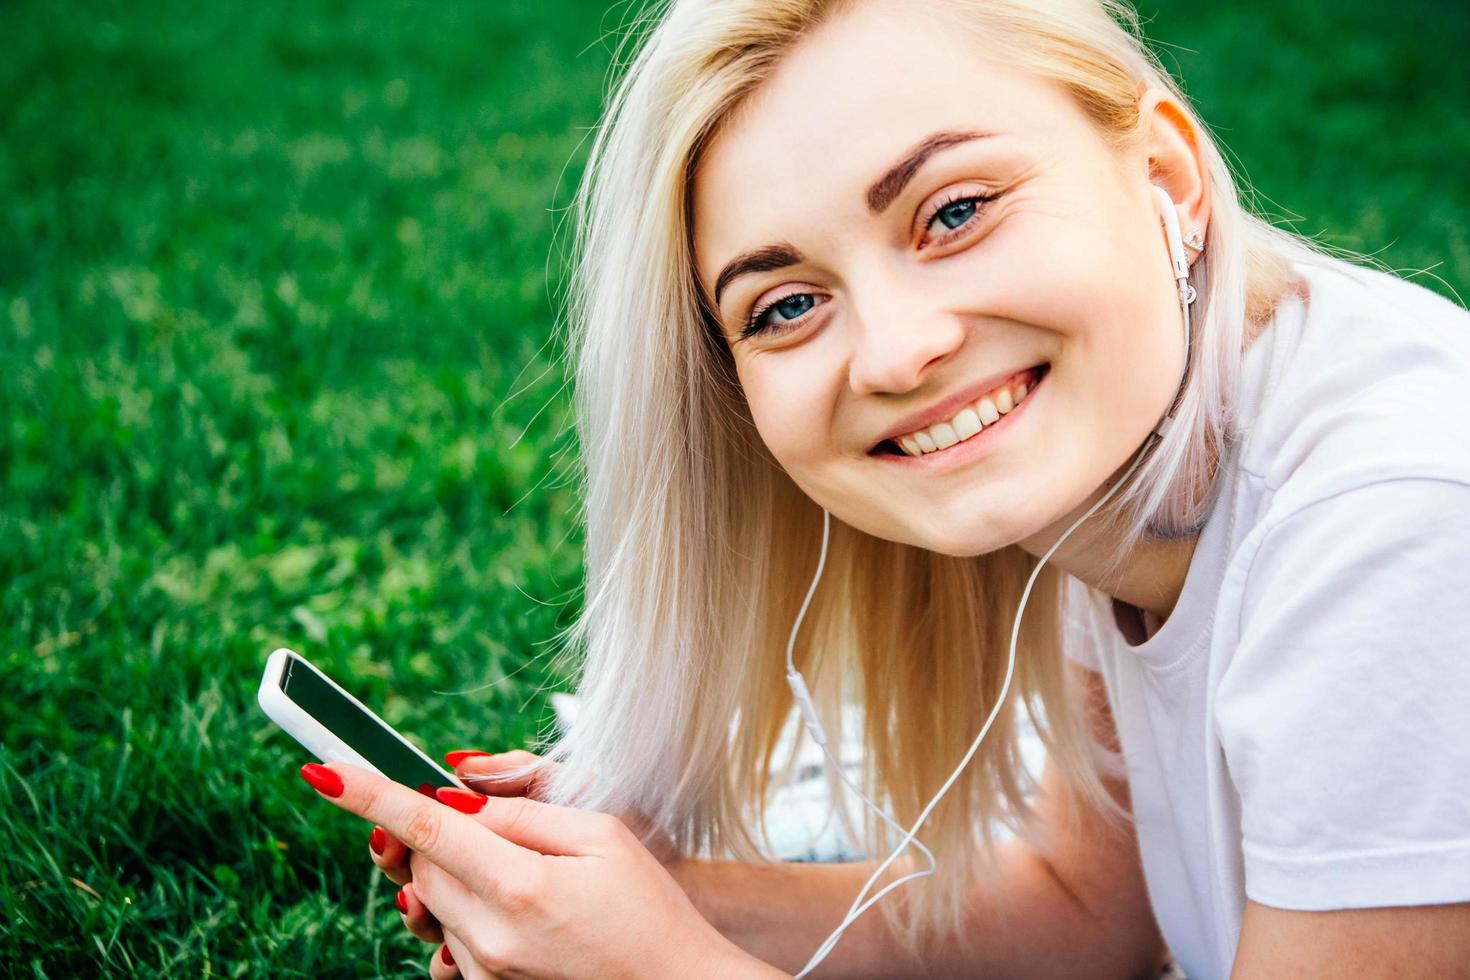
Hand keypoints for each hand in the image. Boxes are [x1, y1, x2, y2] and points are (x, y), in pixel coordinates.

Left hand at [369, 750, 691, 950]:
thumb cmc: (648, 906)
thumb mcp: (600, 834)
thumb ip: (520, 812)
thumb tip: (453, 796)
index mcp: (520, 885)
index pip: (425, 826)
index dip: (370, 794)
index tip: (322, 770)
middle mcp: (490, 935)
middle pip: (421, 862)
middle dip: (439, 831)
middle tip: (490, 822)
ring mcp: (485, 969)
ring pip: (432, 899)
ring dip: (457, 874)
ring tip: (521, 875)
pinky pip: (450, 938)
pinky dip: (468, 912)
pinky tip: (520, 913)